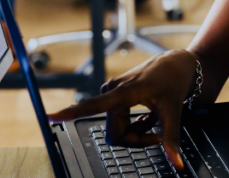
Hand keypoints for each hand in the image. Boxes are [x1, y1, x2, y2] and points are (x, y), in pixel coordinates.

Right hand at [48, 50, 198, 168]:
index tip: (51, 116)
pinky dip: (136, 126)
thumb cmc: (174, 81)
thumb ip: (171, 138)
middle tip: (157, 135)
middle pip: (115, 134)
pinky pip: (120, 124)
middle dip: (136, 140)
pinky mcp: (115, 96)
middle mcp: (112, 91)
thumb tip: (177, 163)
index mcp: (123, 92)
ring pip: (118, 131)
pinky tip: (148, 115)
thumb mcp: (174, 110)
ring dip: (137, 132)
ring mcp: (112, 94)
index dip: (72, 112)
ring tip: (154, 119)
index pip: (94, 105)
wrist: (177, 63)